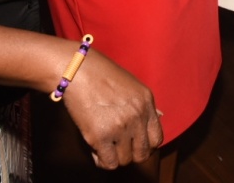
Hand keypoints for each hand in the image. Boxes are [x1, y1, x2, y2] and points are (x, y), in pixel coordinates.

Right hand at [61, 49, 163, 168]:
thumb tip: (156, 118)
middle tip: (119, 148)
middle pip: (143, 153)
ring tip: (105, 146)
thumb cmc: (100, 74)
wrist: (76, 70)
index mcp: (146, 102)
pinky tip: (97, 151)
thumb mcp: (131, 85)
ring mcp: (120, 127)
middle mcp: (137, 116)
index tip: (135, 144)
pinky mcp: (100, 136)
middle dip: (131, 154)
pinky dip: (103, 161)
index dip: (146, 145)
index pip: (157, 138)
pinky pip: (109, 163)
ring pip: (125, 160)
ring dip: (115, 156)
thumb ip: (143, 105)